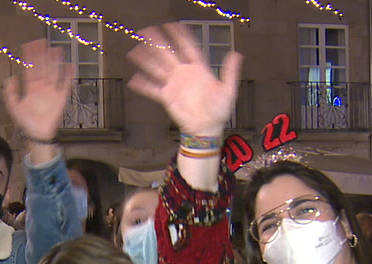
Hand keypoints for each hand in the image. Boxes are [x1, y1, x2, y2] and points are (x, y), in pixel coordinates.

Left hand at [4, 40, 75, 142]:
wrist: (37, 134)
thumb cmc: (25, 122)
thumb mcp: (13, 107)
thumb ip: (10, 92)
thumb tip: (11, 77)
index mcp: (31, 88)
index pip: (31, 69)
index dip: (29, 58)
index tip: (28, 46)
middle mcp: (42, 88)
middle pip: (43, 67)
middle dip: (42, 54)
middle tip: (42, 41)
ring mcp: (52, 92)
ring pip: (54, 73)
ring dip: (55, 61)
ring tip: (56, 49)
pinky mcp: (61, 98)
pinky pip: (65, 85)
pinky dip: (68, 76)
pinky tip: (69, 66)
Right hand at [127, 24, 242, 137]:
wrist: (207, 129)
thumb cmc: (219, 111)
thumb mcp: (228, 90)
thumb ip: (230, 72)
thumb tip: (236, 54)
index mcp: (198, 70)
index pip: (188, 48)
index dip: (180, 36)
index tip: (172, 26)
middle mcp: (184, 74)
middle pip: (168, 54)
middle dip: (158, 43)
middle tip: (147, 31)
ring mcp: (174, 85)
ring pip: (157, 69)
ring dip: (146, 60)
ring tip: (136, 50)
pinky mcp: (167, 97)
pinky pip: (153, 89)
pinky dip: (143, 85)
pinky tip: (134, 80)